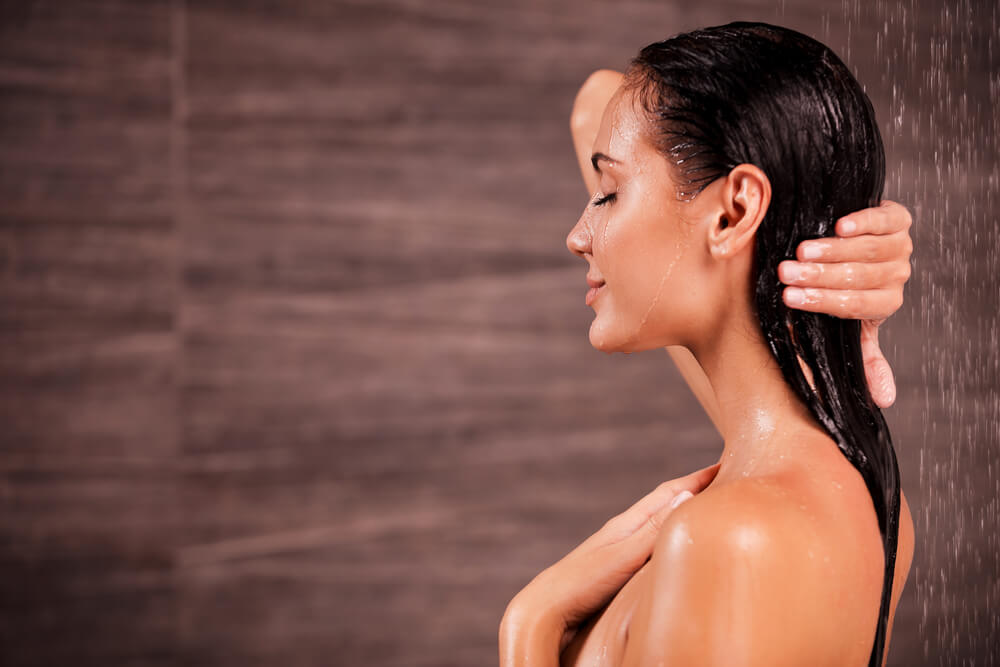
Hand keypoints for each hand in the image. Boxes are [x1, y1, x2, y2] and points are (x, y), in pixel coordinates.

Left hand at [499, 463, 720, 665]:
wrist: (544, 609)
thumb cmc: (581, 582)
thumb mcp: (624, 555)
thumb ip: (655, 528)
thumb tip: (688, 493)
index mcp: (628, 523)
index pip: (670, 492)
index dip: (698, 478)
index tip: (726, 463)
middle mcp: (624, 530)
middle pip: (664, 501)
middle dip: (693, 488)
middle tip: (722, 478)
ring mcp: (618, 548)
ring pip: (656, 521)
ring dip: (680, 510)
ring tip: (703, 505)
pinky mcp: (613, 567)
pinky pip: (649, 542)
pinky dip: (667, 534)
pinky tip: (669, 545)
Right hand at [778, 200, 912, 407]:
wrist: (848, 244)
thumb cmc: (840, 288)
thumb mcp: (849, 325)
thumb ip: (865, 358)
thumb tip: (883, 401)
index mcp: (884, 305)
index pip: (854, 306)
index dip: (822, 302)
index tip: (789, 298)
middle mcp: (897, 276)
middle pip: (859, 277)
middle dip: (819, 276)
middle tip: (786, 273)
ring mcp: (900, 246)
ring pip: (869, 250)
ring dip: (833, 251)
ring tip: (800, 250)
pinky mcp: (899, 218)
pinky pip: (886, 220)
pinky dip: (864, 222)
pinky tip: (840, 226)